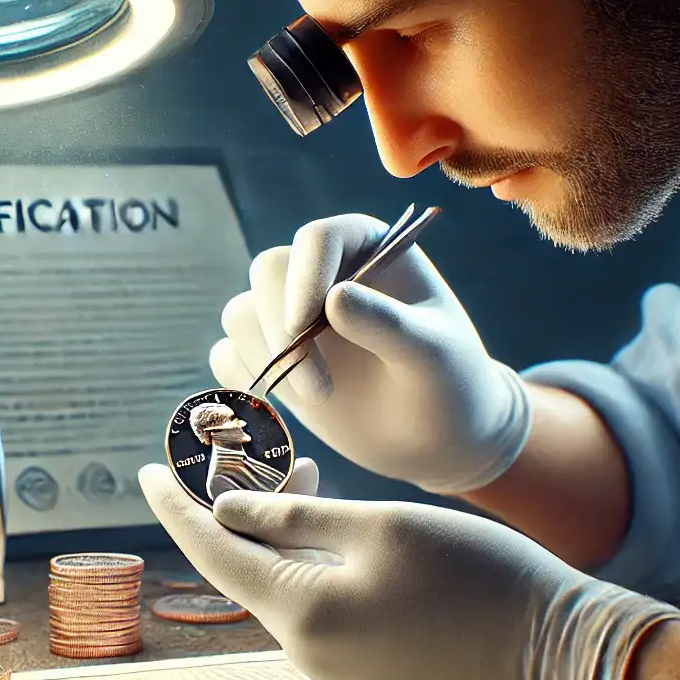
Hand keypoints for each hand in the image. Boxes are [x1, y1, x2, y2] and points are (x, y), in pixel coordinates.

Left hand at [138, 459, 679, 679]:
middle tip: (250, 447)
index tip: (148, 469)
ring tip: (300, 467)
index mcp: (304, 614)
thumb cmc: (474, 571)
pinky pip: (319, 611)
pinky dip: (311, 565)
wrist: (555, 644)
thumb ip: (294, 514)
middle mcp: (310, 654)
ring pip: (285, 589)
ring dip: (281, 533)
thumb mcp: (379, 524)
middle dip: (241, 509)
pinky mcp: (369, 675)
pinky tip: (329, 524)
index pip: (216, 554)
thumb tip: (226, 509)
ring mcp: (339, 671)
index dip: (178, 509)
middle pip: (249, 572)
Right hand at [214, 213, 529, 493]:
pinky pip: (229, 355)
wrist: (438, 438)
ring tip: (318, 399)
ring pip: (242, 314)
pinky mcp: (272, 357)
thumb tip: (335, 297)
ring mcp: (292, 314)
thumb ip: (389, 325)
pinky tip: (284, 409)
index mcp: (367, 247)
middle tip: (319, 390)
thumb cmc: (449, 386)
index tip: (302, 329)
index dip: (303, 279)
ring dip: (266, 360)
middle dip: (280, 329)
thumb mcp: (433, 357)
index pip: (317, 240)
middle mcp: (323, 271)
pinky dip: (243, 381)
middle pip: (267, 273)